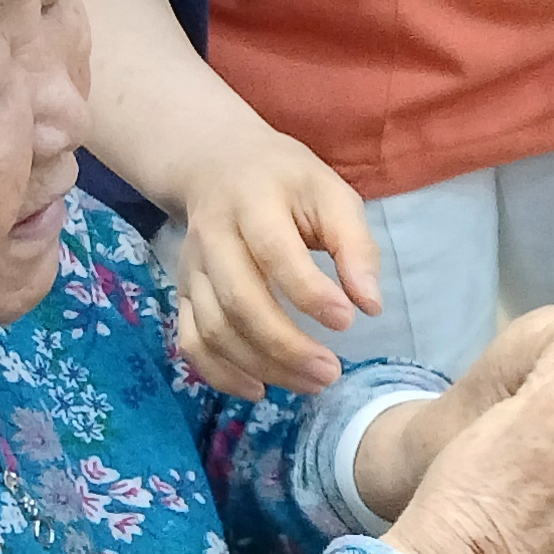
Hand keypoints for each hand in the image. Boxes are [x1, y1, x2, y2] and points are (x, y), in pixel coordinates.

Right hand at [164, 106, 384, 400]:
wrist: (215, 164)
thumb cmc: (286, 182)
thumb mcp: (330, 193)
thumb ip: (354, 245)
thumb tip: (370, 304)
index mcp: (253, 201)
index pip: (275, 252)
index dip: (309, 293)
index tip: (347, 321)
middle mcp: (213, 236)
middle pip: (239, 300)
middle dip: (285, 345)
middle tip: (330, 372)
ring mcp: (192, 268)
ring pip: (214, 329)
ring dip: (261, 366)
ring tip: (311, 383)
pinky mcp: (183, 293)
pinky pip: (190, 342)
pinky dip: (219, 374)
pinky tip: (259, 390)